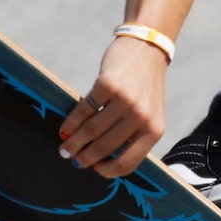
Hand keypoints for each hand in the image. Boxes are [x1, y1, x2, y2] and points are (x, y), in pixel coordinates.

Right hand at [57, 34, 169, 177]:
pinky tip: (65, 129)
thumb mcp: (149, 114)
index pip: (129, 162)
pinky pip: (84, 110)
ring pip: (92, 130)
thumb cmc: (144, 87)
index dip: (108, 170)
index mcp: (154, 129)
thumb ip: (133, 134)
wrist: (146, 49)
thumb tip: (101, 158)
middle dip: (85, 157)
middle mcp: (141, 117)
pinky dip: (71, 122)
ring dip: (74, 142)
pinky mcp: (108, 85)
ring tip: (65, 148)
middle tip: (72, 160)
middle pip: (105, 146)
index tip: (94, 170)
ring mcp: (125, 101)